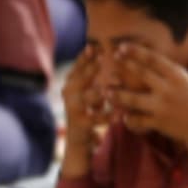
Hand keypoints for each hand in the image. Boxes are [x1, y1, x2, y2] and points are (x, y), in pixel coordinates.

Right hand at [60, 45, 111, 174]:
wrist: (79, 141)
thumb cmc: (88, 111)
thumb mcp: (91, 91)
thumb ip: (95, 76)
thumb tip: (105, 52)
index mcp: (72, 84)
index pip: (78, 67)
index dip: (85, 57)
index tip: (94, 46)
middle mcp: (69, 95)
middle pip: (79, 79)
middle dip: (90, 70)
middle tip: (101, 60)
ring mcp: (73, 110)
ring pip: (85, 98)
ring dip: (98, 93)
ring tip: (108, 89)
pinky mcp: (80, 124)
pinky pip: (94, 119)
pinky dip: (107, 116)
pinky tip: (119, 115)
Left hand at [109, 40, 187, 179]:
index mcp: (179, 77)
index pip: (154, 60)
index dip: (137, 52)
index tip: (123, 47)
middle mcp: (168, 90)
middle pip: (141, 75)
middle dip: (125, 66)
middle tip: (111, 59)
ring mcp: (161, 107)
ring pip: (133, 99)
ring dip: (118, 95)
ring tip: (106, 91)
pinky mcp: (158, 122)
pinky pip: (137, 120)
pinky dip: (128, 119)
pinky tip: (121, 116)